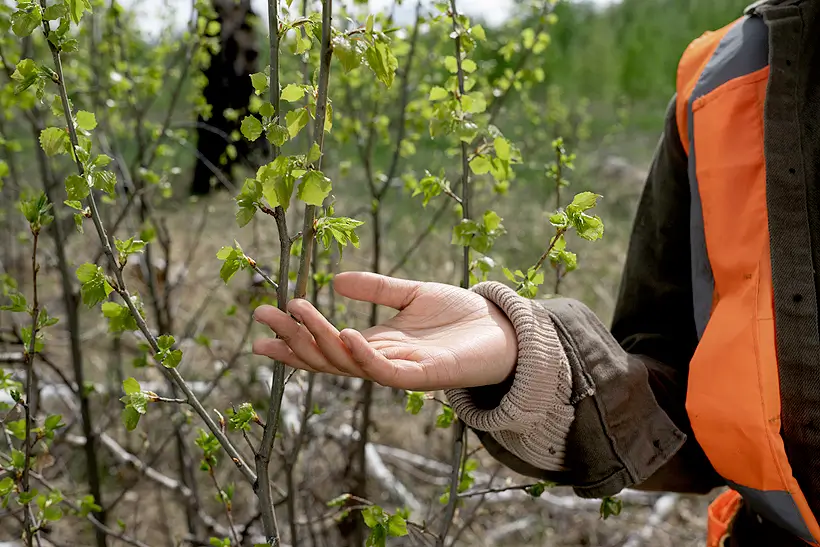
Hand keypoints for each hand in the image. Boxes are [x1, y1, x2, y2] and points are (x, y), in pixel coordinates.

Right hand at [251, 272, 517, 390]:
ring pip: (348, 364)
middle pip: (326, 356)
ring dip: (320, 340)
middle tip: (263, 315)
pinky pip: (386, 371)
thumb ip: (377, 288)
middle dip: (293, 338)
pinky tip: (345, 333)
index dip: (293, 334)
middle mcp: (381, 361)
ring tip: (297, 312)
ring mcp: (400, 371)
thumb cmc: (461, 316)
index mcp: (376, 344)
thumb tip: (336, 280)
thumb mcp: (412, 294)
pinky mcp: (423, 376)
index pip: (324, 344)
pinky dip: (363, 356)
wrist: (504, 331)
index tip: (262, 318)